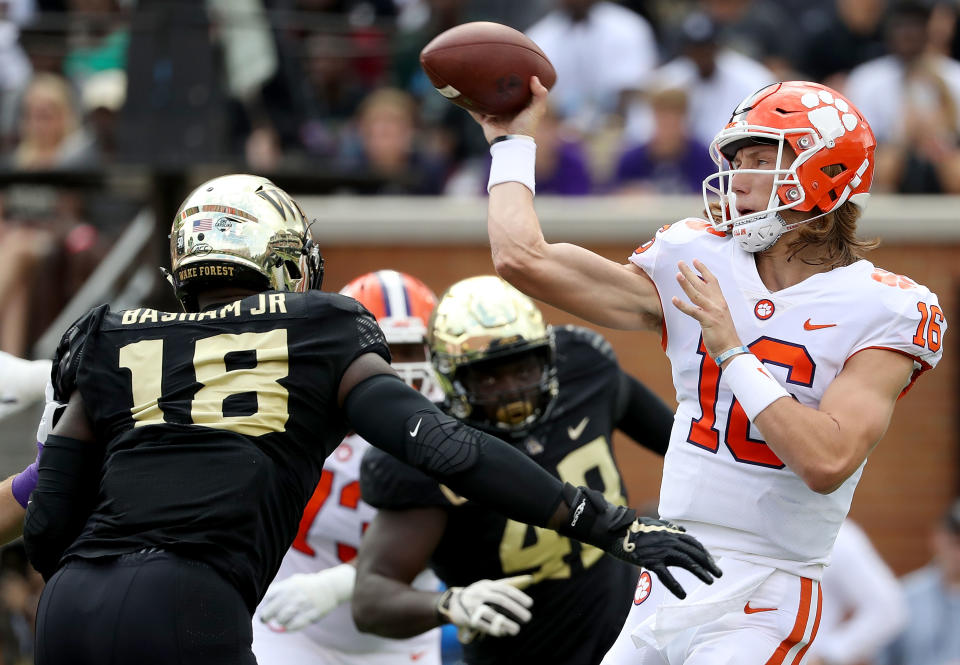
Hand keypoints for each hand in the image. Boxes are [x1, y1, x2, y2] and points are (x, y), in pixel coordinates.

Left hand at [259, 563, 355, 630]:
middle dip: (265, 617)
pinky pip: (295, 626)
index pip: (267, 596)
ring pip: (281, 620)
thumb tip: (262, 603)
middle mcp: (293, 594)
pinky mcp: (311, 614)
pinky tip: (289, 625)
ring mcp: (303, 604)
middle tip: (265, 619)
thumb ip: (278, 590)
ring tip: (281, 621)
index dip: (262, 604)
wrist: (330, 587)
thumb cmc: (307, 586)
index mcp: (288, 585)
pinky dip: (289, 628)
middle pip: (270, 611)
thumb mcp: (293, 582)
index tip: (263, 608)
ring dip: (279, 622)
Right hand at [436, 575, 533, 642]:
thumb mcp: (488, 586)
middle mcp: (480, 593)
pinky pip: (483, 625)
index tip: (530, 604)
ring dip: (505, 623)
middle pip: (500, 600)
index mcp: (487, 585)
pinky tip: (503, 632)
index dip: (518, 596)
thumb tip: (529, 579)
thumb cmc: (477, 594)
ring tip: (517, 630)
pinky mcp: (468, 618)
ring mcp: (473, 606)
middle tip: (528, 618)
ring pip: (491, 614)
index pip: (505, 589)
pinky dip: (494, 629)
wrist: (452, 602)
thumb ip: (505, 584)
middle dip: (515, 609)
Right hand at [468, 76, 549, 143]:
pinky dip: (470, 105)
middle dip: (495, 84)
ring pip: (486, 101)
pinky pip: (476, 112)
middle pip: (499, 94)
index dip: (515, 79)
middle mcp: (506, 109)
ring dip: (481, 93)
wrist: (511, 144)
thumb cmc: (526, 128)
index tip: (512, 66)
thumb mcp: (537, 110)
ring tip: (475, 80)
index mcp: (519, 105)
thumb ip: (539, 95)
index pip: (516, 89)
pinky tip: (464, 96)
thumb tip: (534, 78)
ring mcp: (495, 115)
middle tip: (491, 69)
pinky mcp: (486, 121)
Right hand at [556, 484, 721, 598]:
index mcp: (671, 533)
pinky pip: (666, 575)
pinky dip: (675, 585)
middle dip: (708, 564)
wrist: (615, 530)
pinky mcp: (650, 560)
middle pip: (694, 553)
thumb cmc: (633, 528)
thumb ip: (669, 527)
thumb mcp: (654, 523)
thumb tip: (683, 530)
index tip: (712, 563)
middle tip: (718, 575)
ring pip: (685, 562)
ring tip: (710, 582)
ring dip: (700, 572)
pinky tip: (683, 595)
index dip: (704, 554)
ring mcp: (660, 550)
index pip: (693, 543)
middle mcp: (669, 540)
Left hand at [671, 260, 742, 360]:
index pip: (712, 281)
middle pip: (702, 284)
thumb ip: (711, 306)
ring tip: (677, 274)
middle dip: (690, 272)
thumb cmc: (723, 334)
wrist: (730, 348)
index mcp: (720, 301)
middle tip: (680, 263)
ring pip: (697, 294)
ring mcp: (713, 311)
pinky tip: (674, 300)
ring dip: (686, 284)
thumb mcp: (719, 316)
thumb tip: (702, 299)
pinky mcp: (708, 321)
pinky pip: (693, 311)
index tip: (695, 260)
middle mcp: (717, 303)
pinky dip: (683, 305)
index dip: (703, 270)